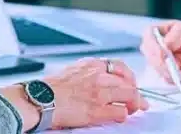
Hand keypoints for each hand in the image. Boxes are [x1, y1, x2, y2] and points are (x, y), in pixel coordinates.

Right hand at [2, 58, 147, 130]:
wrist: (41, 99)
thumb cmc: (53, 87)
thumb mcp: (75, 69)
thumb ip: (91, 71)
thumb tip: (103, 77)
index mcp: (93, 64)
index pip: (121, 66)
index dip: (130, 77)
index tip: (132, 83)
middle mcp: (99, 76)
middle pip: (129, 82)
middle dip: (137, 92)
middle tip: (139, 101)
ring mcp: (99, 92)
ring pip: (130, 96)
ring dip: (134, 104)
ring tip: (134, 109)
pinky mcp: (97, 110)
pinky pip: (120, 112)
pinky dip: (123, 115)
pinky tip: (121, 116)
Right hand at [140, 19, 180, 81]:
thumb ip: (175, 36)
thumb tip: (166, 45)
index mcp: (154, 31)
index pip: (148, 39)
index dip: (153, 48)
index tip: (163, 55)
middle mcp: (153, 46)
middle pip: (150, 57)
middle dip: (161, 64)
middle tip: (174, 67)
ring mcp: (159, 60)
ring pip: (157, 69)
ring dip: (168, 72)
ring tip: (180, 71)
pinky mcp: (167, 71)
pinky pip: (166, 78)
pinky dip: (173, 79)